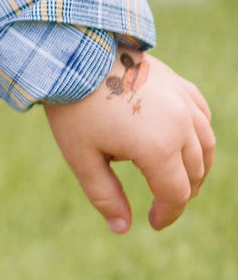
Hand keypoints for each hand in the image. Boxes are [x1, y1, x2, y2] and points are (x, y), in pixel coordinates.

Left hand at [44, 44, 214, 233]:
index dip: (167, 214)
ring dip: (196, 168)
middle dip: (180, 193)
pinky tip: (186, 141)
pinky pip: (201, 116)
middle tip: (162, 205)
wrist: (77, 51)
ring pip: (206, 145)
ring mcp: (183, 102)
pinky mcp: (179, 84)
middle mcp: (180, 125)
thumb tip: (123, 228)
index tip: (152, 223)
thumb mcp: (82, 156)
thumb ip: (105, 196)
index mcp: (158, 148)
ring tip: (179, 179)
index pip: (176, 194)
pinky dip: (199, 135)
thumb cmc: (74, 105)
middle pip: (194, 173)